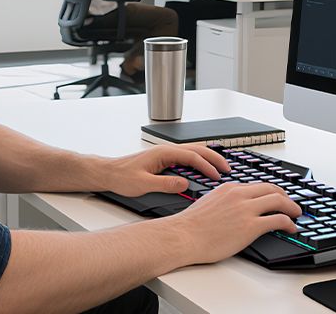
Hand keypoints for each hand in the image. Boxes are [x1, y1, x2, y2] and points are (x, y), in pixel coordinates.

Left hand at [101, 144, 230, 197]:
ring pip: (193, 152)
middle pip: (197, 150)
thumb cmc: (122, 176)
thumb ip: (165, 184)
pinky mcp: (164, 160)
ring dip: (208, 159)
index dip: (207, 166)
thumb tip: (184, 184)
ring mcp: (166, 154)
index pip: (192, 157)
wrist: (108, 173)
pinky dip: (199, 162)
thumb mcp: (143, 184)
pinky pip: (187, 158)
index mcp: (164, 153)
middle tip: (227, 169)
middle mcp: (166, 150)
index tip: (217, 176)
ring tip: (220, 169)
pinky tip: (203, 170)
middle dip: (215, 158)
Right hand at [167, 182, 301, 264]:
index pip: (256, 186)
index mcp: (228, 188)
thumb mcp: (208, 204)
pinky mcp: (251, 226)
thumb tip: (232, 211)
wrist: (182, 236)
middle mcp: (239, 195)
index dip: (270, 192)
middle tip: (291, 204)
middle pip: (271, 189)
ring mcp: (246, 209)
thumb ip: (223, 202)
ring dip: (292, 207)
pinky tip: (291, 227)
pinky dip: (289, 222)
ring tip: (296, 214)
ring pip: (278, 200)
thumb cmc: (189, 227)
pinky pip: (278, 220)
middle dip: (286, 196)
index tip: (276, 197)